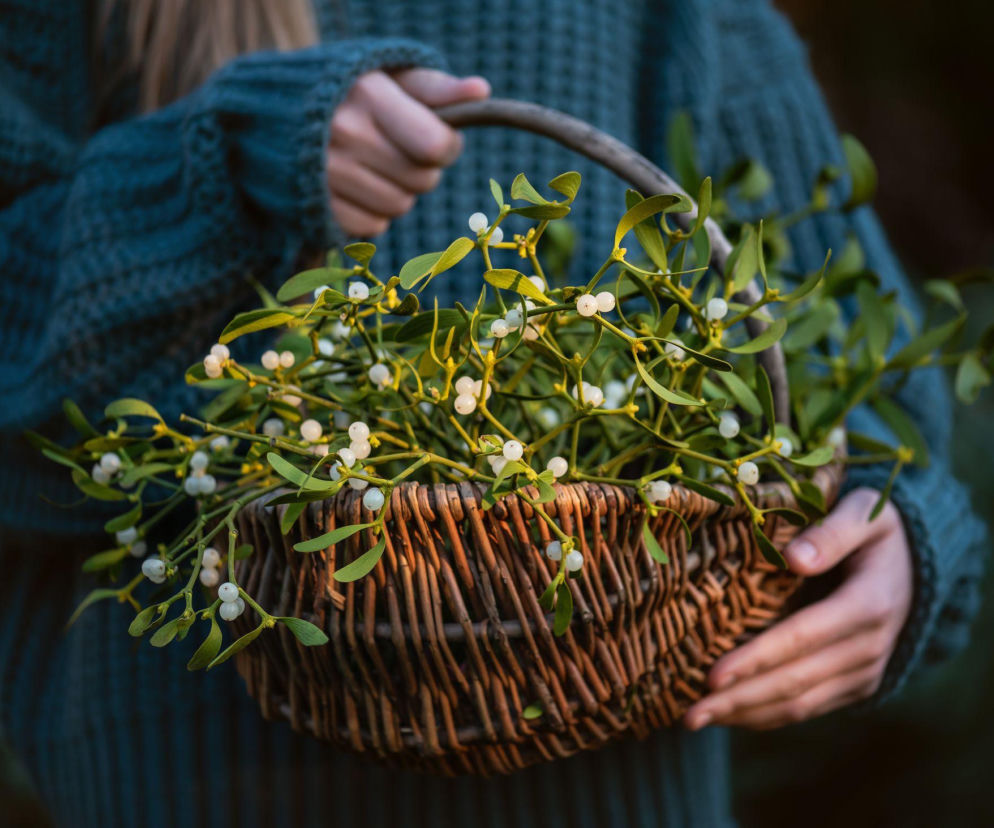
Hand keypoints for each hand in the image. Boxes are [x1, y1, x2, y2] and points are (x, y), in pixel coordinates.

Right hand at [327, 68, 489, 237]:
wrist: (272, 110)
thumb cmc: (349, 90)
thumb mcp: (390, 76)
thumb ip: (436, 87)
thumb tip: (481, 92)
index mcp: (367, 94)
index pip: (435, 146)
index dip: (447, 147)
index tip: (438, 138)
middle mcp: (343, 134)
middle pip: (422, 181)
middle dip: (422, 169)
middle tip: (399, 149)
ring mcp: (325, 173)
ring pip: (400, 206)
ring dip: (399, 192)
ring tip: (377, 166)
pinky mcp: (315, 205)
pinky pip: (372, 227)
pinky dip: (373, 213)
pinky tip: (357, 187)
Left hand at [684, 487, 912, 730]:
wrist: (919, 564)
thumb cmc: (876, 530)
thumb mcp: (864, 514)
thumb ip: (832, 533)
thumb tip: (794, 559)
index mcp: (868, 604)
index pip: (801, 638)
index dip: (756, 659)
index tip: (712, 676)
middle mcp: (868, 647)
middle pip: (795, 682)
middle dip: (738, 700)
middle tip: (688, 714)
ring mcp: (864, 671)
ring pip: (799, 705)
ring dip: (746, 715)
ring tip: (696, 718)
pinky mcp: (856, 684)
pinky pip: (809, 707)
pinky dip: (766, 715)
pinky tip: (728, 715)